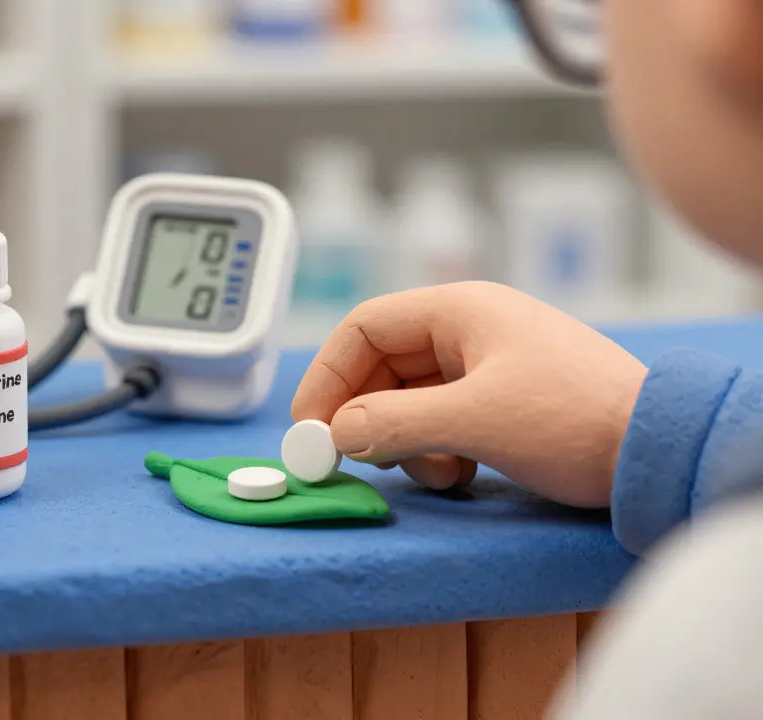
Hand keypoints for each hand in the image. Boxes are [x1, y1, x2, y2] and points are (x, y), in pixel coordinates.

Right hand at [291, 282, 647, 507]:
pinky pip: (441, 420)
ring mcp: (487, 366)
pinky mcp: (503, 402)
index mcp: (459, 311)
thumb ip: (394, 424)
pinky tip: (461, 473)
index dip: (327, 377)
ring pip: (409, 399)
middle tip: (348, 461)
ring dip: (404, 441)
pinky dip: (435, 449)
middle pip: (382, 367)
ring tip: (437, 471)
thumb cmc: (569, 419)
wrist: (658, 449)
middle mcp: (468, 330)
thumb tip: (336, 435)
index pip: (364, 330)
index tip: (310, 429)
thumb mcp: (473, 420)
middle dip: (364, 416)